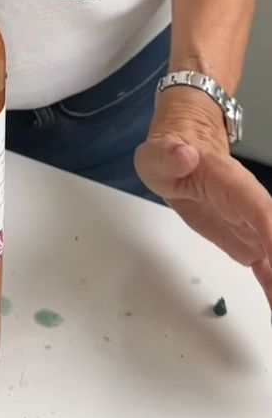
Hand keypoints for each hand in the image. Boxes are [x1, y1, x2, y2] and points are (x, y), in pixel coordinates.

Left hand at [134, 86, 271, 306]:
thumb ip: (168, 156)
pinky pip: (267, 267)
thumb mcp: (157, 155)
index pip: (259, 210)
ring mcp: (252, 227)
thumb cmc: (169, 155)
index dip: (271, 235)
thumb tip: (183, 154)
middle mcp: (252, 207)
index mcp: (233, 185)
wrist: (183, 150)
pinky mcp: (247, 242)